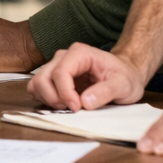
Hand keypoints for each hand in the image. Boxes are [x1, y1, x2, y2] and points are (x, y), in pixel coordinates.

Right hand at [27, 41, 146, 110]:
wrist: (126, 74)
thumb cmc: (125, 76)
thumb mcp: (123, 85)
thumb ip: (105, 92)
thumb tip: (85, 102)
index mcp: (79, 53)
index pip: (60, 72)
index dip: (65, 93)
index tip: (77, 108)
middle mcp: (63, 57)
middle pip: (42, 78)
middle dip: (54, 98)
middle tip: (72, 109)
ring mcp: (57, 66)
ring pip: (37, 84)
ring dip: (48, 100)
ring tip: (68, 107)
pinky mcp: (54, 78)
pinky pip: (39, 89)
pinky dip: (46, 100)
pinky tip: (64, 104)